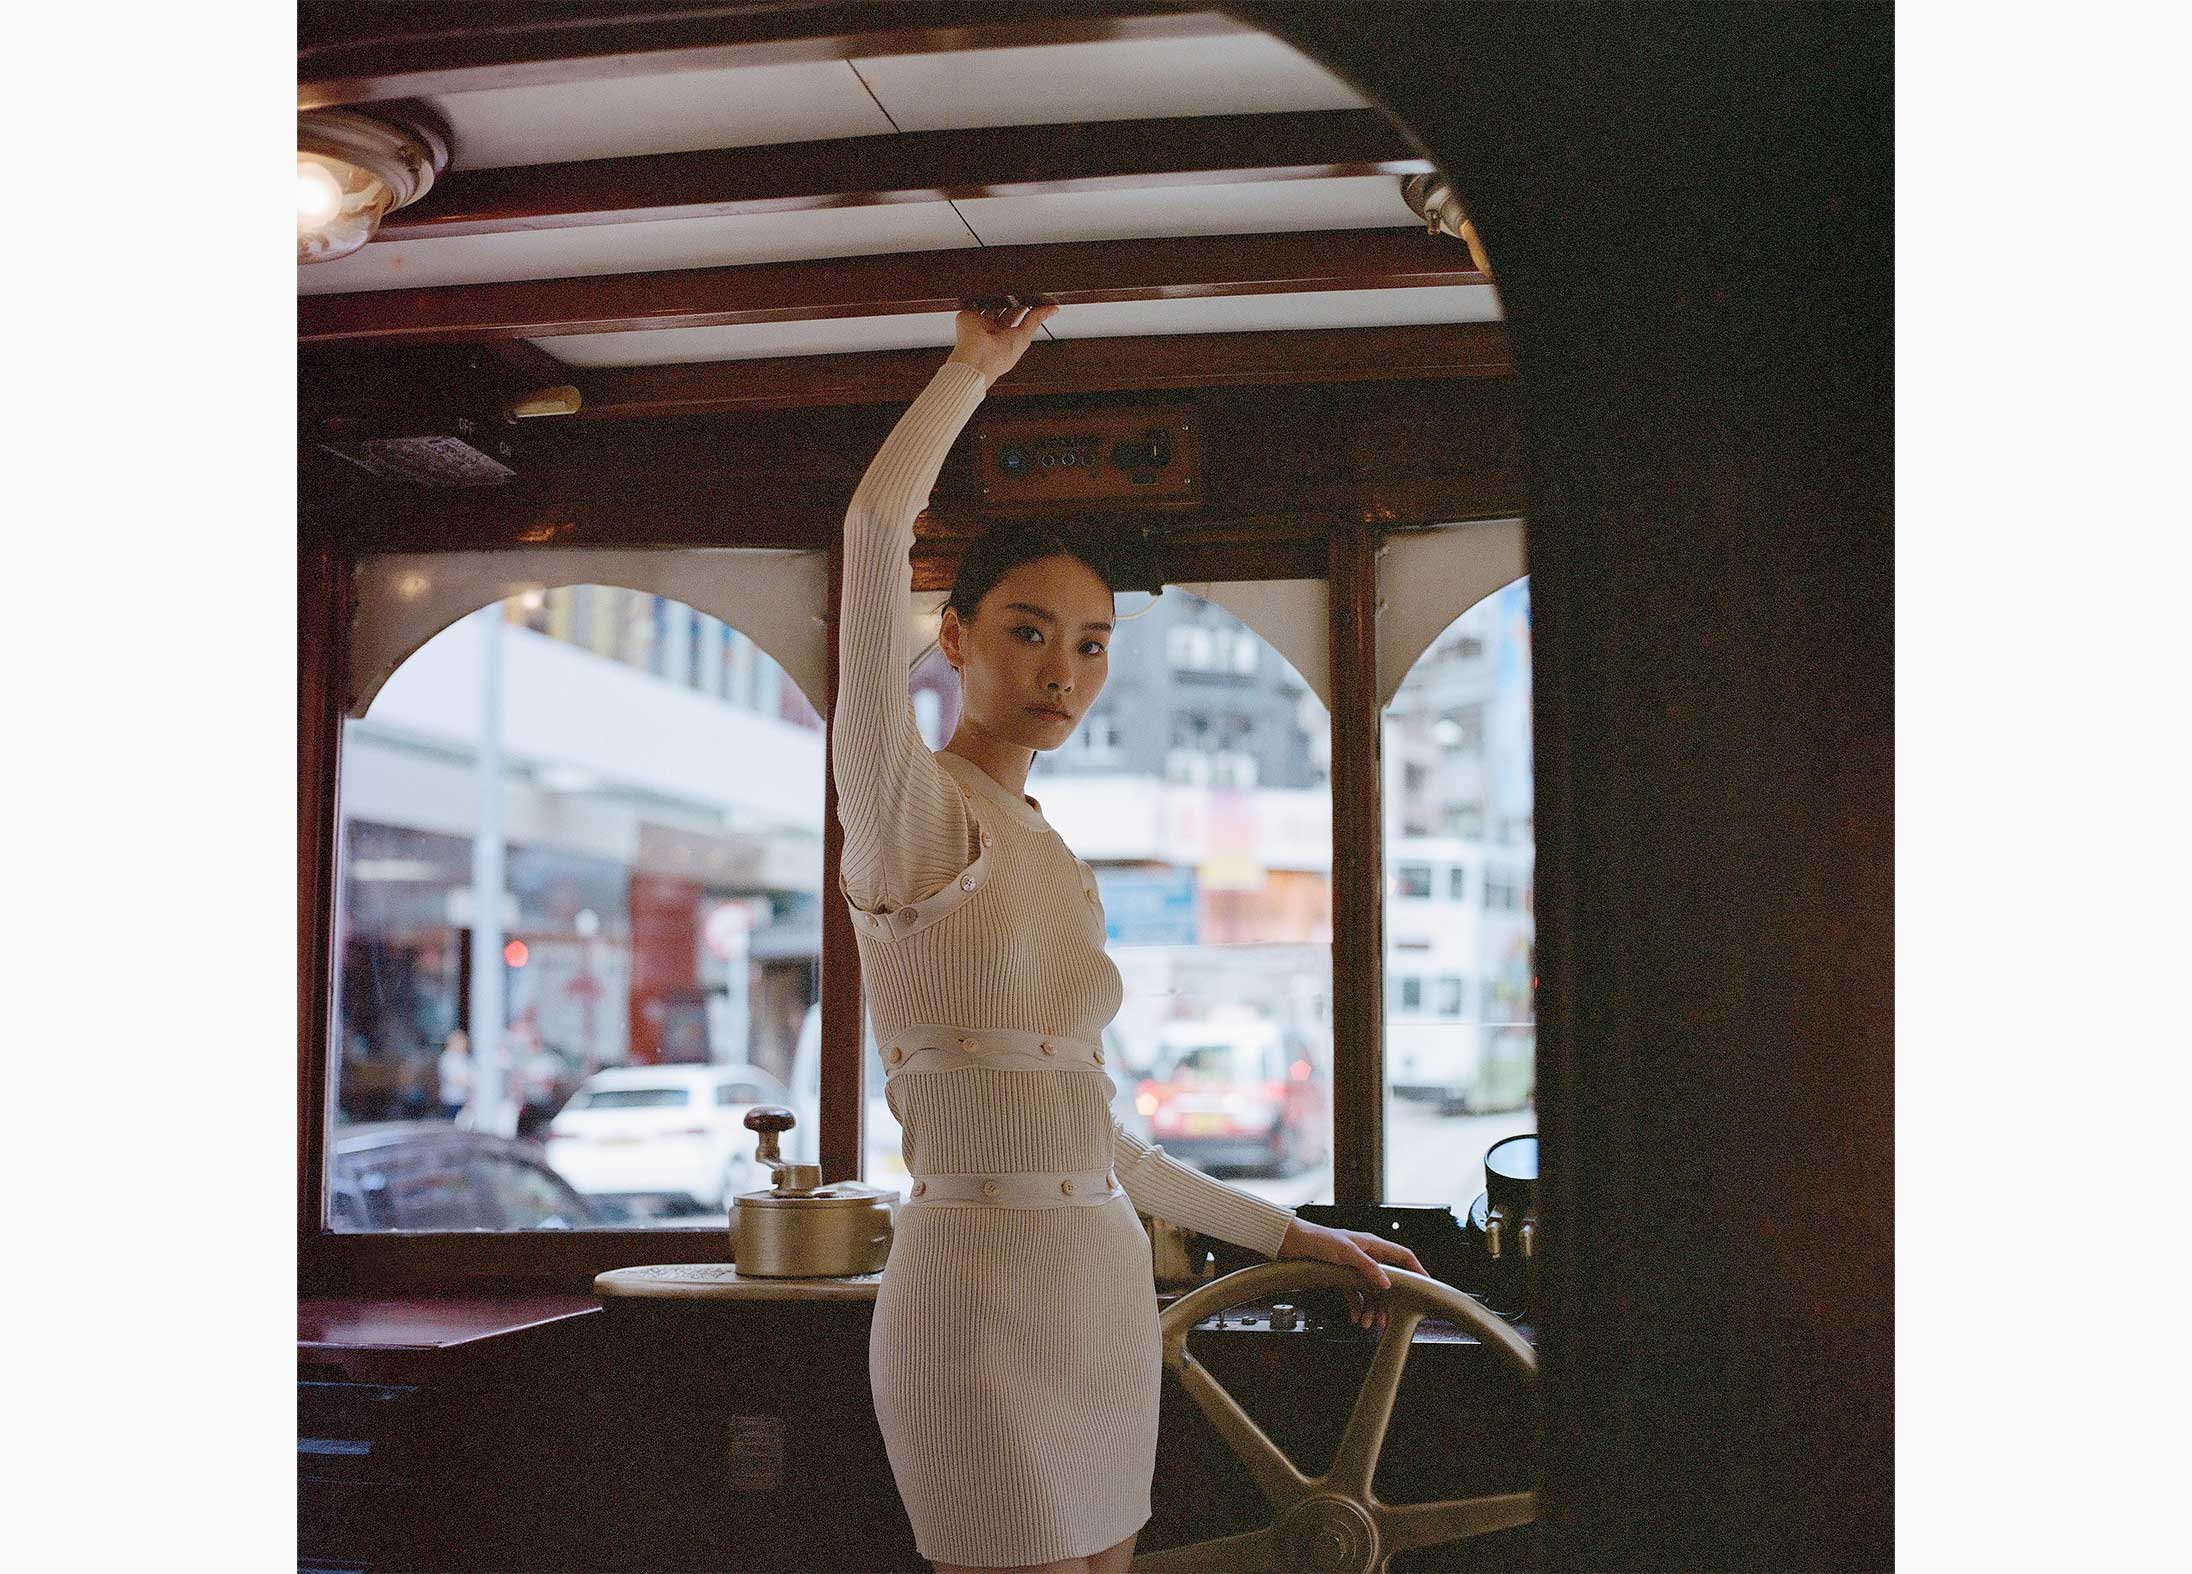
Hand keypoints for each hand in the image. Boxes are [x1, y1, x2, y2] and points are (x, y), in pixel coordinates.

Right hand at [947, 294, 1058, 385]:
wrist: (977, 357)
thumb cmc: (999, 356)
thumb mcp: (1024, 336)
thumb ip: (1036, 320)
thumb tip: (1053, 309)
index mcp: (1005, 338)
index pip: (1015, 318)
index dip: (1024, 306)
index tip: (1032, 294)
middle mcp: (992, 330)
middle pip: (1003, 309)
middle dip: (1011, 298)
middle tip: (1020, 285)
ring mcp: (979, 323)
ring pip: (989, 304)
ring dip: (996, 294)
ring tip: (1005, 282)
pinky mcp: (967, 316)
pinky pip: (972, 301)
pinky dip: (978, 293)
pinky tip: (986, 284)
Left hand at [1276, 1218, 1426, 1331]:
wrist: (1293, 1243)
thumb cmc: (1319, 1240)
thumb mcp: (1346, 1252)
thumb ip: (1368, 1267)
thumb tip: (1387, 1284)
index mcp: (1372, 1245)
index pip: (1403, 1256)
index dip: (1417, 1269)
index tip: (1426, 1285)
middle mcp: (1366, 1256)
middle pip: (1387, 1281)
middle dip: (1389, 1301)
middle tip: (1388, 1318)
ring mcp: (1354, 1268)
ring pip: (1371, 1291)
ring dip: (1372, 1308)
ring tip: (1368, 1323)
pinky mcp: (1342, 1276)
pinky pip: (1355, 1295)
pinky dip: (1357, 1307)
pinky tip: (1356, 1318)